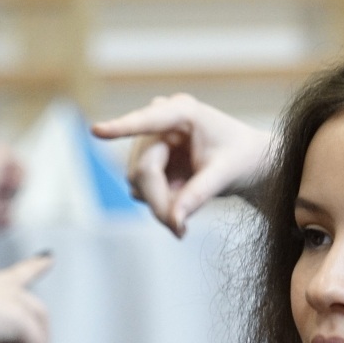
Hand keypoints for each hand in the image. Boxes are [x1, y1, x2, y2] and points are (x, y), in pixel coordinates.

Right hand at [92, 93, 274, 236]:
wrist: (246, 163)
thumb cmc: (241, 158)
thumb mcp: (226, 174)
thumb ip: (199, 195)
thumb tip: (175, 221)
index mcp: (181, 111)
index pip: (147, 122)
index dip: (121, 127)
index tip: (97, 130)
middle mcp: (160, 122)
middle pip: (143, 169)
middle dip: (159, 202)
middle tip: (180, 231)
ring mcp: (149, 141)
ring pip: (139, 184)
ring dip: (161, 204)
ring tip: (192, 205)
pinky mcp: (147, 161)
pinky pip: (142, 191)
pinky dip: (161, 204)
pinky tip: (183, 198)